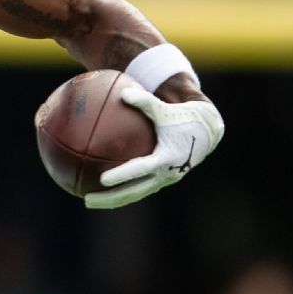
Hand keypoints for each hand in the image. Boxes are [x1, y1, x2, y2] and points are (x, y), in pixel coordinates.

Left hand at [84, 87, 223, 208]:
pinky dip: (120, 190)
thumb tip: (122, 92)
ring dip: (112, 200)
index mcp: (167, 158)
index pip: (141, 170)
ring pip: (135, 194)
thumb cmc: (182, 117)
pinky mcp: (161, 180)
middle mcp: (165, 173)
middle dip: (110, 198)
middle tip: (86, 200)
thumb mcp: (165, 109)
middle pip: (134, 191)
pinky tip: (100, 188)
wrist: (206, 132)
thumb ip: (144, 101)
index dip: (123, 175)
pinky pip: (137, 188)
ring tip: (87, 201)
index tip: (103, 180)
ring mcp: (164, 179)